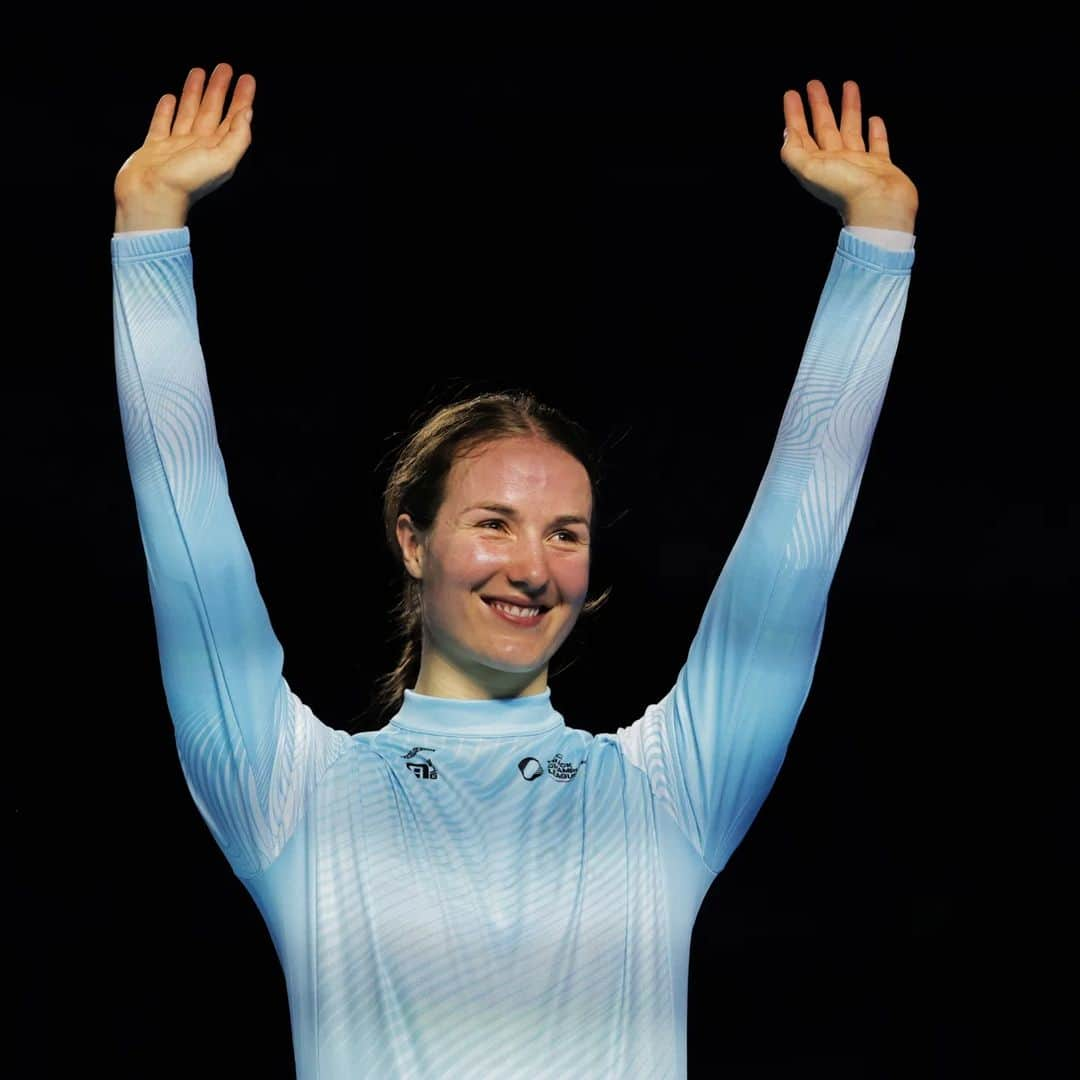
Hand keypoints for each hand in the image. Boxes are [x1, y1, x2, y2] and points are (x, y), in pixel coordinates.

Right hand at [114, 63, 255, 229]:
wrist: (151, 197)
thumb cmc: (186, 182)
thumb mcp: (222, 160)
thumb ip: (237, 137)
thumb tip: (247, 114)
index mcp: (217, 150)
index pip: (234, 119)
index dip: (242, 99)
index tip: (246, 79)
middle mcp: (199, 148)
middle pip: (212, 112)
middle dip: (219, 90)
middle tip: (225, 67)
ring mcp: (176, 147)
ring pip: (188, 113)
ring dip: (195, 93)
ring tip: (198, 71)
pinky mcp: (154, 148)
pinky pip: (162, 124)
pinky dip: (166, 111)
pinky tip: (170, 98)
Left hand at [781, 79, 917, 229]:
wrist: (880, 206)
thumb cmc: (845, 189)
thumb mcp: (809, 170)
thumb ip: (793, 152)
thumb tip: (787, 134)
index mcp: (816, 165)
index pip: (800, 135)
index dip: (794, 116)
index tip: (791, 94)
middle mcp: (836, 164)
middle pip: (824, 128)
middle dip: (818, 106)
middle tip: (814, 84)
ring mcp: (858, 164)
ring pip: (851, 130)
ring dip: (848, 109)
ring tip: (848, 85)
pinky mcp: (880, 167)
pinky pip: (877, 144)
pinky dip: (875, 132)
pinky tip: (874, 119)